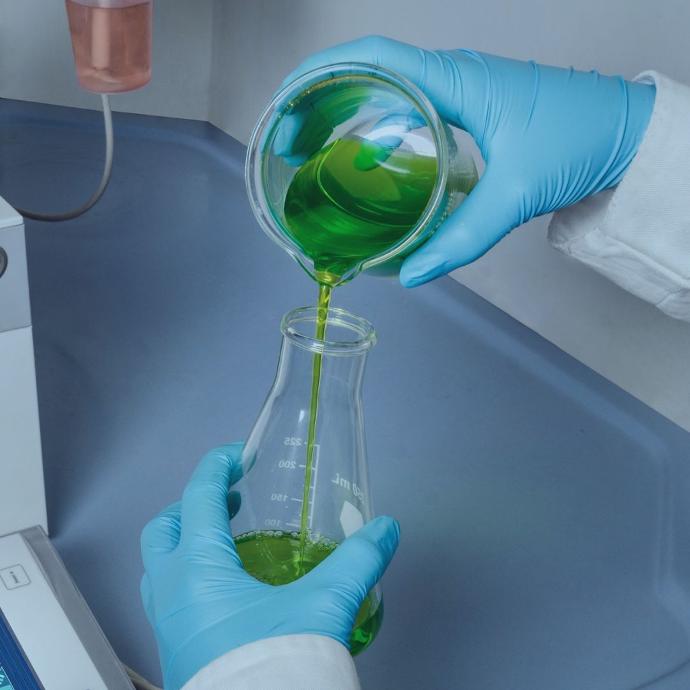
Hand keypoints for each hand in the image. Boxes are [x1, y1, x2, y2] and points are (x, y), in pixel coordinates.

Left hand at [140, 444, 399, 689]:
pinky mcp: (177, 655)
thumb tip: (384, 529)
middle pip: (163, 529)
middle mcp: (172, 596)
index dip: (217, 466)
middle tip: (230, 500)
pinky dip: (192, 579)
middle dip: (193, 505)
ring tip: (228, 542)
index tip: (238, 454)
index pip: (198, 497)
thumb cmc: (280, 667)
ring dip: (187, 543)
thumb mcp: (325, 606)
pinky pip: (171, 600)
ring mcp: (168, 628)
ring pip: (160, 568)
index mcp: (198, 571)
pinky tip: (230, 592)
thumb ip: (358, 560)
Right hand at [279, 36, 655, 285]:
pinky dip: (372, 123)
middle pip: (364, 69)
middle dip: (316, 97)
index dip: (318, 76)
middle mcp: (450, 76)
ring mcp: (458, 90)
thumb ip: (464, 236)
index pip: (370, 57)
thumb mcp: (517, 191)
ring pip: (382, 86)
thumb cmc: (581, 142)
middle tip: (287, 139)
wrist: (627, 134)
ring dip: (340, 108)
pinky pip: (406, 105)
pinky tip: (360, 156)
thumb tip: (413, 273)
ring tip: (308, 145)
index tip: (286, 107)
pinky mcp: (468, 109)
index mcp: (454, 79)